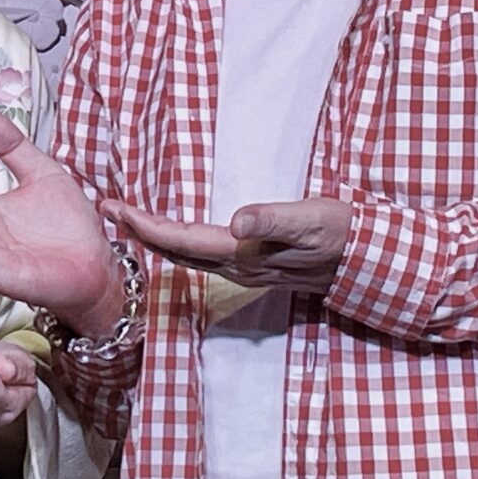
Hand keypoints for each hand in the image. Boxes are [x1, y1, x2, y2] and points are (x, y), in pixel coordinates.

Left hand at [102, 196, 352, 292]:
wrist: (367, 261)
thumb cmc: (341, 234)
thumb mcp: (311, 219)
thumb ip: (274, 220)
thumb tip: (238, 221)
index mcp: (244, 255)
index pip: (183, 241)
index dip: (146, 226)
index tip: (117, 208)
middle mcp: (239, 268)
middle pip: (177, 252)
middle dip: (140, 232)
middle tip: (110, 208)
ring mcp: (246, 270)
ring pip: (188, 255)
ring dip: (156, 237)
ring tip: (131, 218)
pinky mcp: (255, 265)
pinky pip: (204, 255)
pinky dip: (179, 241)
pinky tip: (175, 234)